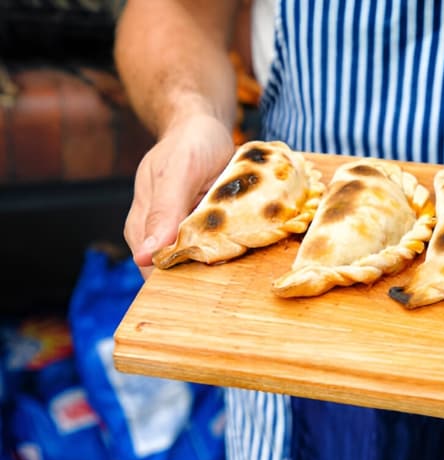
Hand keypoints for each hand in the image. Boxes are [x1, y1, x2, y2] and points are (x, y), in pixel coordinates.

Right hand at [124, 114, 234, 277]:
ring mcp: (181, 232)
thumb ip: (164, 211)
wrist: (203, 126)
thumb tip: (145, 257)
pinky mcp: (202, 229)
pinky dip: (228, 250)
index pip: (153, 270)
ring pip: (197, 263)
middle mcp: (158, 233)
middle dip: (201, 277)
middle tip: (230, 274)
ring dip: (218, 265)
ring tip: (239, 258)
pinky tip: (243, 247)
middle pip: (175, 272)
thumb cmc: (190, 143)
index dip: (178, 281)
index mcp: (141, 224)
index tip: (206, 288)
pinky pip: (214, 249)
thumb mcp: (179, 171)